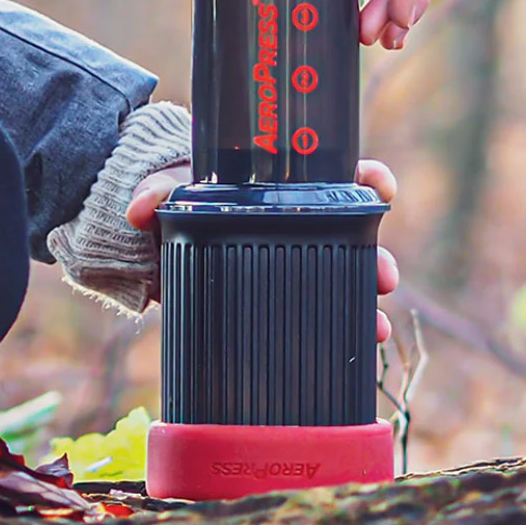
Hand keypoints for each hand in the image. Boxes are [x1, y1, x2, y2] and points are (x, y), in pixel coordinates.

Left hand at [127, 159, 400, 343]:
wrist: (154, 236)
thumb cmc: (177, 197)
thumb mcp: (171, 185)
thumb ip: (158, 190)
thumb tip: (141, 209)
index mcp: (285, 186)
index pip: (340, 175)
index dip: (367, 177)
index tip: (381, 186)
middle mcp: (302, 223)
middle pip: (355, 235)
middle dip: (377, 256)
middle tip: (384, 277)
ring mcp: (293, 261)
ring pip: (345, 278)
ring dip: (366, 302)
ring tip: (377, 328)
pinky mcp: (278, 295)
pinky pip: (320, 310)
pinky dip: (342, 330)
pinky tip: (358, 350)